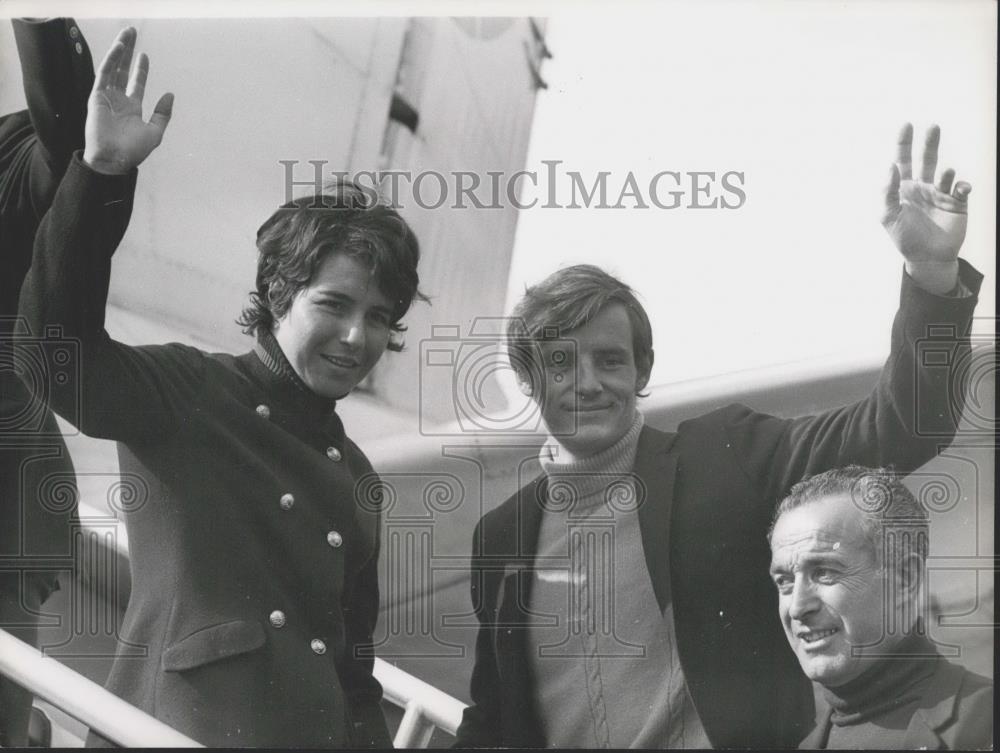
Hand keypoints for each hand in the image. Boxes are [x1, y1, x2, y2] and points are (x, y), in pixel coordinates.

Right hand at [83, 27, 172, 174]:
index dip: (140, 69)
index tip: (144, 55)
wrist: (115, 160)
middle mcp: (118, 100)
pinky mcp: (97, 97)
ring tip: (127, 34)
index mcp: (132, 108)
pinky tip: (119, 48)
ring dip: (119, 50)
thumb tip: (170, 94)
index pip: (136, 83)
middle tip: (133, 33)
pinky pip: (104, 74)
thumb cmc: (134, 151)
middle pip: (123, 70)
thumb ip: (163, 114)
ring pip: (113, 68)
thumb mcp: (155, 132)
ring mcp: (107, 97)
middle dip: (128, 52)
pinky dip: (111, 60)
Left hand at [881, 124, 969, 293]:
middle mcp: (923, 187)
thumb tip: (891, 167)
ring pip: (944, 173)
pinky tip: (960, 189)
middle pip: (926, 159)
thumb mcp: (888, 216)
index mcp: (904, 188)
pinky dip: (961, 184)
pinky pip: (961, 188)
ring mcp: (940, 194)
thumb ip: (886, 192)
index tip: (906, 125)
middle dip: (929, 143)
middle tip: (933, 126)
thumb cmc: (904, 237)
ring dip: (945, 171)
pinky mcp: (957, 203)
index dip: (903, 143)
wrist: (926, 258)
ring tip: (945, 172)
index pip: (902, 161)